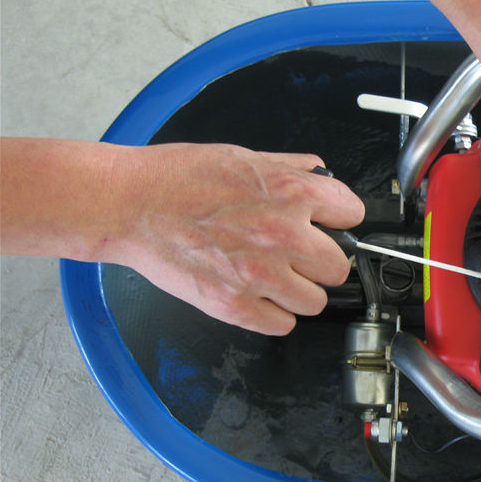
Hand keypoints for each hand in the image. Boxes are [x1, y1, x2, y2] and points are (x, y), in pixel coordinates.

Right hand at [113, 143, 364, 334]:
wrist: (128, 205)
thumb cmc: (176, 178)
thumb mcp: (242, 157)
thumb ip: (288, 168)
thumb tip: (318, 172)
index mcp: (292, 193)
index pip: (352, 215)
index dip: (337, 220)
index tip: (328, 225)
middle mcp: (285, 235)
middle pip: (338, 267)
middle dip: (320, 261)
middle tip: (298, 256)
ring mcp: (262, 275)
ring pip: (316, 301)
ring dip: (299, 292)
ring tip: (275, 278)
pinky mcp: (236, 305)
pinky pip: (283, 324)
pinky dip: (274, 314)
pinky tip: (258, 296)